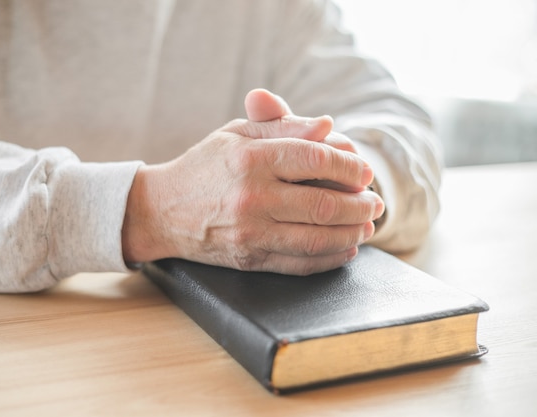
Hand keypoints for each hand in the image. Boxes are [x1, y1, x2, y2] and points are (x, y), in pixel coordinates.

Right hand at [122, 92, 383, 274]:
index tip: (364, 171)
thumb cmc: (204, 166)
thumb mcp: (237, 134)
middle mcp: (252, 197)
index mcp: (251, 159)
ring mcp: (251, 233)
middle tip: (375, 202)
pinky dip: (330, 259)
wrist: (162, 210)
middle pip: (325, 203)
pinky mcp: (249, 259)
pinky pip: (300, 264)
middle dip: (361, 204)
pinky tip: (345, 248)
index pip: (317, 160)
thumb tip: (329, 127)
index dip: (350, 165)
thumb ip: (283, 127)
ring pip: (318, 238)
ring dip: (352, 233)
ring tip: (366, 226)